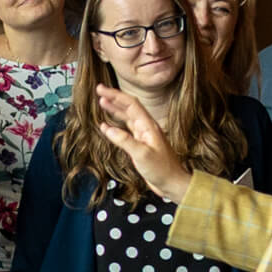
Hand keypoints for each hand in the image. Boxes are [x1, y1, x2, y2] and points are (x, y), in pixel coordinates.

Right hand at [93, 84, 189, 201]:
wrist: (172, 182)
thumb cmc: (161, 169)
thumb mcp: (142, 155)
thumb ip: (124, 140)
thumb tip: (107, 128)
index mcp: (148, 126)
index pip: (130, 105)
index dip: (115, 95)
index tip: (101, 90)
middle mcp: (146, 127)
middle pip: (128, 107)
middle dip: (113, 97)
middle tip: (99, 90)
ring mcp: (143, 135)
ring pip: (127, 117)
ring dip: (114, 108)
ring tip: (102, 102)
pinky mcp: (140, 144)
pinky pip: (126, 129)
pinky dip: (115, 124)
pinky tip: (106, 125)